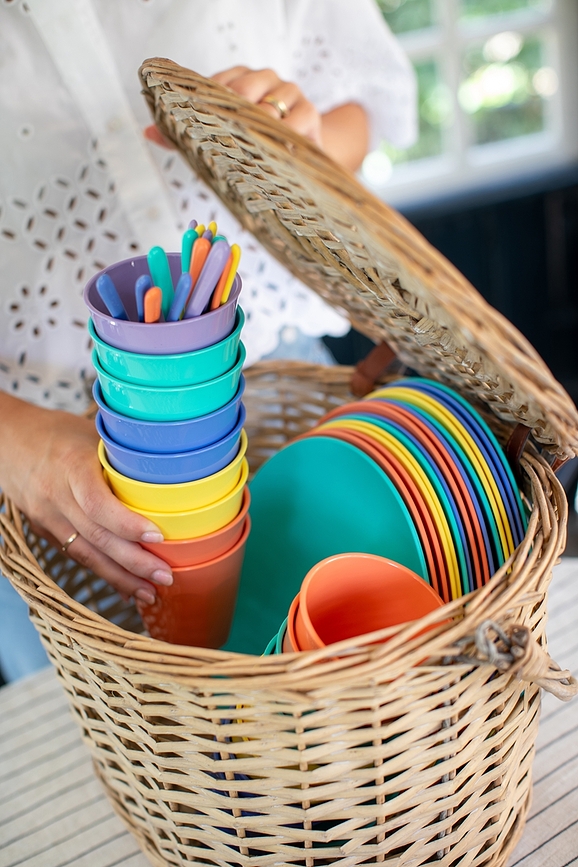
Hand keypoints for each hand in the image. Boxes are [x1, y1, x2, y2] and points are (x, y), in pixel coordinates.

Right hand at [0, 394, 171, 604]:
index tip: (158, 537)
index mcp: (70, 467)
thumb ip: (123, 455)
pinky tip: (125, 587)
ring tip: (150, 592)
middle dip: (133, 562)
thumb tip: (173, 470)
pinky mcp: (46, 531)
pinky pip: (77, 555)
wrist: (7, 442)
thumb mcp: (91, 433)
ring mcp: (48, 518)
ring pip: (86, 554)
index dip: (127, 524)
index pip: (98, 503)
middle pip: (96, 537)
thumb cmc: (57, 433)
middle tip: (166, 577)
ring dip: (120, 577)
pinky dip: (104, 572)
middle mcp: (56, 496)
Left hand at [143, 66, 367, 169]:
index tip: (192, 120)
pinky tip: (273, 152)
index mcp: (239, 80)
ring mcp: (289, 94)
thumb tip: (147, 131)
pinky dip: (284, 139)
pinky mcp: (310, 114)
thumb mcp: (218, 142)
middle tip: (218, 139)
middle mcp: (264, 80)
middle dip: (229, 116)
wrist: (300, 161)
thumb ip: (182, 137)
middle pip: (242, 91)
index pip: (217, 83)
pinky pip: (296, 124)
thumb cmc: (254, 148)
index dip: (204, 102)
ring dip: (256, 130)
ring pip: (268, 108)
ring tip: (245, 149)